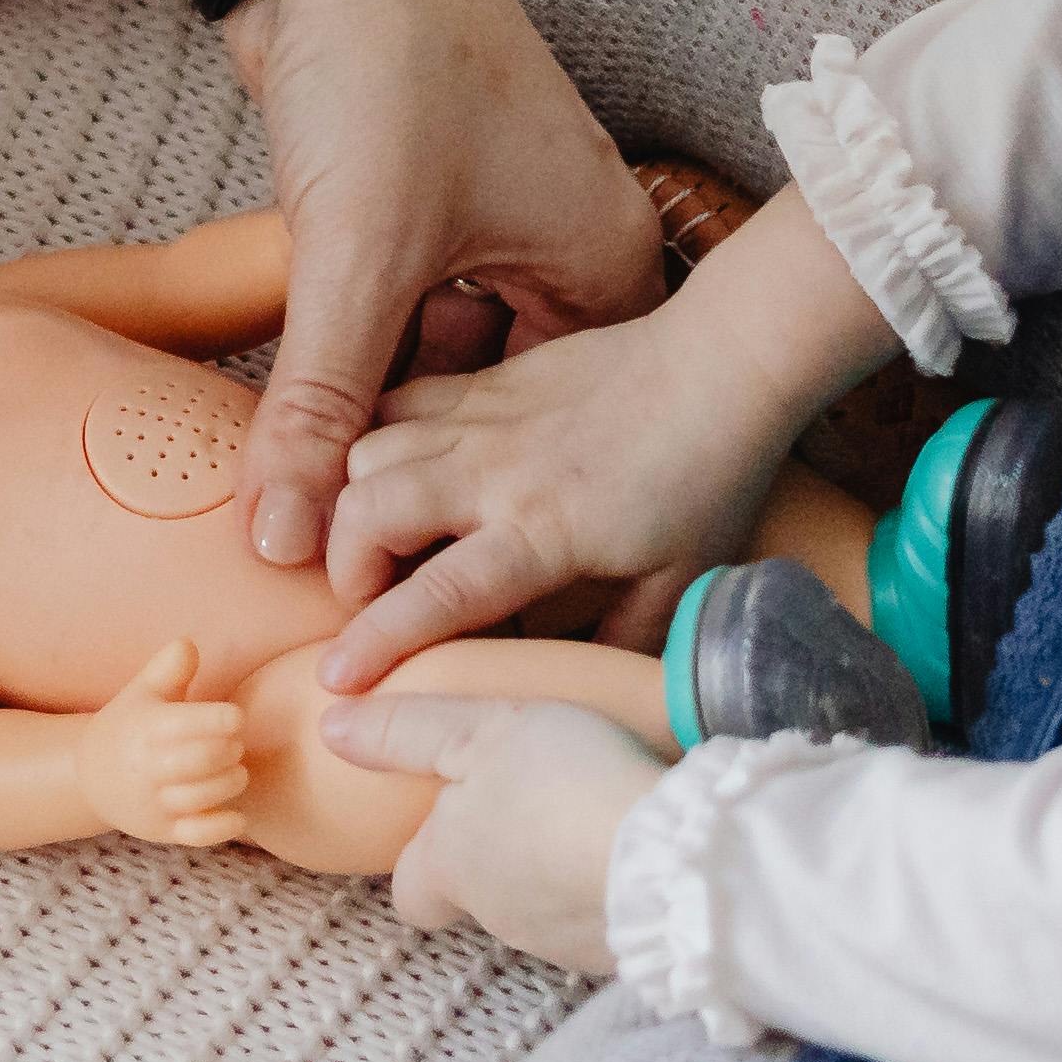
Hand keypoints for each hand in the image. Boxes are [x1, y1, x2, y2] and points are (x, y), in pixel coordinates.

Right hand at [79, 636, 255, 846]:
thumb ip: (167, 668)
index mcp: (146, 729)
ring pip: (199, 798)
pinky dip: (222, 828)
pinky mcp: (166, 831)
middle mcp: (147, 768)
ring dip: (228, 783)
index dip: (216, 719)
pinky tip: (239, 815)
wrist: (93, 778)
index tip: (235, 716)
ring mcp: (156, 803)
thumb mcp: (142, 692)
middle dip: (226, 751)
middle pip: (196, 762)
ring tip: (237, 771)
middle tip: (236, 744)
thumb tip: (187, 644)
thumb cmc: (132, 726)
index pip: (183, 724)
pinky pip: (196, 836)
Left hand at [212, 0, 661, 570]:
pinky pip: (395, 311)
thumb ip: (323, 408)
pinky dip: (352, 355)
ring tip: (319, 508)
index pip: (564, 427)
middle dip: (423, 464)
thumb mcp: (358, 257)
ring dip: (376, 411)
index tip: (423, 586)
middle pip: (497, 399)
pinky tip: (299, 420)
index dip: (488, 505)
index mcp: (604, 262)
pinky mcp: (419, 204)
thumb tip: (283, 542)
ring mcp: (492, 224)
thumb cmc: (389, 63)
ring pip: (437, 358)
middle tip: (359, 565)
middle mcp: (562, 248)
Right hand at [318, 195, 903, 687]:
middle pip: (371, 509)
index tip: (339, 679)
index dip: (379, 640)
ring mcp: (484, 418)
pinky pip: (397, 402)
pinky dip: (373, 439)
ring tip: (377, 541)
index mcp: (544, 530)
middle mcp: (497, 471)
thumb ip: (620, 646)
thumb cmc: (708, 480)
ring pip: (369, 448)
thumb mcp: (678, 584)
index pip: (440, 593)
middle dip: (346, 566)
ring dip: (353, 502)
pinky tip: (390, 474)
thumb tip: (582, 696)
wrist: (721, 365)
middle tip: (367, 599)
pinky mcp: (484, 382)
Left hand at [329, 697, 660, 972]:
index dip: (423, 862)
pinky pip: (605, 923)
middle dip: (503, 860)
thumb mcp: (480, 732)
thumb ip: (408, 730)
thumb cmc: (566, 784)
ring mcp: (562, 943)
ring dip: (562, 873)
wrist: (674, 861)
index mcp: (450, 868)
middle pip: (481, 897)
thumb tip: (331, 728)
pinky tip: (642, 852)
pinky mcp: (622, 955)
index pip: (409, 891)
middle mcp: (497, 917)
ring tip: (599, 821)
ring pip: (544, 910)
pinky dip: (612, 892)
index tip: (450, 828)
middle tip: (540, 808)